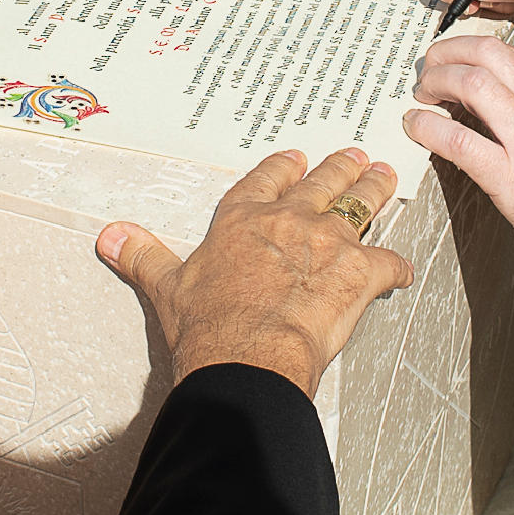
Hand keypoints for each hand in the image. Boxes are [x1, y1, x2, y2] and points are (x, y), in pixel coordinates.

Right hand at [96, 147, 412, 398]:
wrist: (248, 357)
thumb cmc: (209, 327)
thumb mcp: (167, 287)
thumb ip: (143, 255)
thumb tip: (111, 236)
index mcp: (242, 220)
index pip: (264, 180)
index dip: (281, 167)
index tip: (294, 158)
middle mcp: (289, 221)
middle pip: (321, 184)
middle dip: (340, 168)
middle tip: (355, 157)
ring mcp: (328, 243)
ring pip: (359, 206)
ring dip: (373, 191)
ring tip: (383, 177)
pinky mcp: (360, 273)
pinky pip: (389, 263)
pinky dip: (397, 267)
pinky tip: (402, 270)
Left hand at [405, 35, 513, 289]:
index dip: (481, 54)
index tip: (463, 62)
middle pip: (491, 54)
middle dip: (452, 52)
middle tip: (433, 65)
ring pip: (472, 82)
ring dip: (437, 80)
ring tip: (423, 93)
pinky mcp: (509, 177)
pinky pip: (457, 138)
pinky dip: (427, 127)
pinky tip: (417, 128)